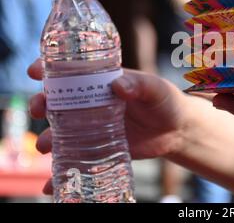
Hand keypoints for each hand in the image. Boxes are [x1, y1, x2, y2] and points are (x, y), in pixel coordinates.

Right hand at [28, 59, 189, 192]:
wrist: (178, 130)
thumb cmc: (166, 101)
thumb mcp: (155, 89)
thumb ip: (140, 85)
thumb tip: (118, 86)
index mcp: (103, 82)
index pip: (72, 72)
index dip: (50, 69)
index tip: (34, 72)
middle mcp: (94, 103)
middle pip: (60, 101)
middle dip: (42, 103)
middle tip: (38, 110)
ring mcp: (94, 126)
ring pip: (63, 131)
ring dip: (48, 138)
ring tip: (44, 146)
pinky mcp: (100, 147)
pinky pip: (77, 157)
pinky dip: (62, 170)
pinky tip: (51, 183)